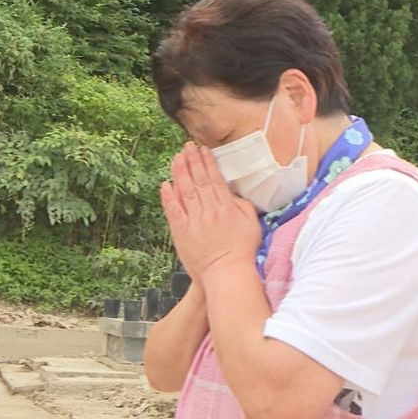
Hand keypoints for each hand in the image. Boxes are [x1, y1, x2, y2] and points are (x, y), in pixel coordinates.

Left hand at [161, 142, 260, 283]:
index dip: (208, 162)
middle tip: (187, 146)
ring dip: (180, 172)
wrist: (226, 273)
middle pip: (198, 180)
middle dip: (192, 161)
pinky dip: (168, 197)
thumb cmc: (242, 250)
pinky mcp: (182, 232)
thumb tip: (233, 193)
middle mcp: (208, 210)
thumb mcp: (252, 224)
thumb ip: (243, 205)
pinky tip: (165, 184)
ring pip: (185, 191)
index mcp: (226, 207)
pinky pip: (173, 210)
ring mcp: (194, 221)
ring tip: (176, 157)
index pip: (214, 179)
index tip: (203, 149)